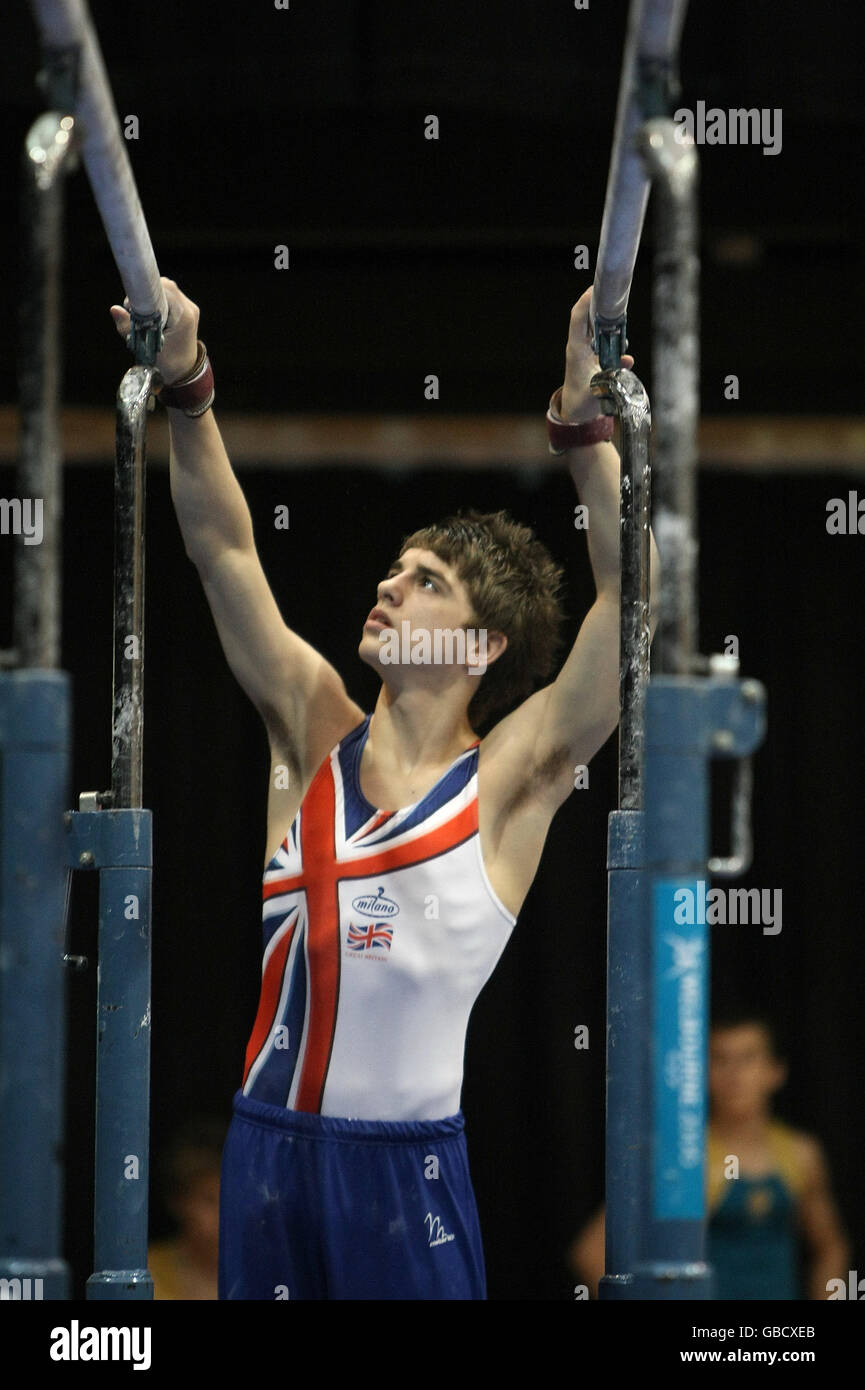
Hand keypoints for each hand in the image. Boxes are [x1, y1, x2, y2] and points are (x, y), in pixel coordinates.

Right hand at [108, 277, 200, 384]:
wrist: (186, 374)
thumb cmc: (169, 365)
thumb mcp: (145, 348)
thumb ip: (128, 328)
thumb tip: (114, 309)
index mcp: (183, 315)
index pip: (164, 287)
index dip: (146, 291)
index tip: (133, 305)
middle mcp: (189, 308)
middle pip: (164, 287)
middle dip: (146, 296)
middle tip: (135, 313)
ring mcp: (189, 308)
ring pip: (165, 291)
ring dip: (151, 300)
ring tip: (144, 318)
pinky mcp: (185, 311)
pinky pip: (168, 298)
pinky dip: (157, 304)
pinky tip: (152, 318)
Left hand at [559, 284, 633, 420]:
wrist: (576, 413)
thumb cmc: (583, 400)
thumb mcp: (598, 387)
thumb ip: (613, 373)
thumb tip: (628, 359)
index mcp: (576, 349)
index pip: (578, 319)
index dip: (585, 301)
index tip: (595, 288)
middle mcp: (580, 346)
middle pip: (588, 317)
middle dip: (600, 304)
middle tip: (614, 295)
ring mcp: (586, 351)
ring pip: (597, 328)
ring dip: (609, 322)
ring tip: (621, 316)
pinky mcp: (593, 357)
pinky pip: (604, 341)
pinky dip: (614, 339)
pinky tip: (624, 349)